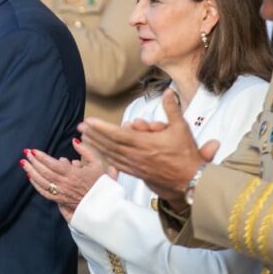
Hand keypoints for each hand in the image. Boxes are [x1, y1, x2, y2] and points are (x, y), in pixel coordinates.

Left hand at [22, 140, 106, 220]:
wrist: (102, 203)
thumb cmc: (100, 183)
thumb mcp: (97, 163)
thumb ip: (85, 151)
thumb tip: (74, 141)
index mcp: (74, 174)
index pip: (54, 165)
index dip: (42, 157)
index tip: (34, 150)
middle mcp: (65, 184)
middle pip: (45, 172)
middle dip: (34, 162)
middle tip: (26, 153)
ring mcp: (62, 192)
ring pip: (42, 182)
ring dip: (32, 172)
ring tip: (24, 163)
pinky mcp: (60, 200)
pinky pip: (44, 192)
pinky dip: (36, 185)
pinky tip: (30, 177)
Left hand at [79, 89, 219, 203]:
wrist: (191, 181)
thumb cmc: (186, 156)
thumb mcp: (181, 128)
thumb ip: (172, 109)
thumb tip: (169, 93)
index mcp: (145, 144)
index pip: (118, 134)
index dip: (102, 127)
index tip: (89, 121)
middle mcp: (137, 156)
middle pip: (110, 144)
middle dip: (94, 134)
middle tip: (81, 127)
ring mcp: (135, 166)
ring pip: (112, 155)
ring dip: (97, 145)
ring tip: (85, 137)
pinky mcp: (137, 173)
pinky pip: (118, 164)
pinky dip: (107, 157)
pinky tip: (100, 153)